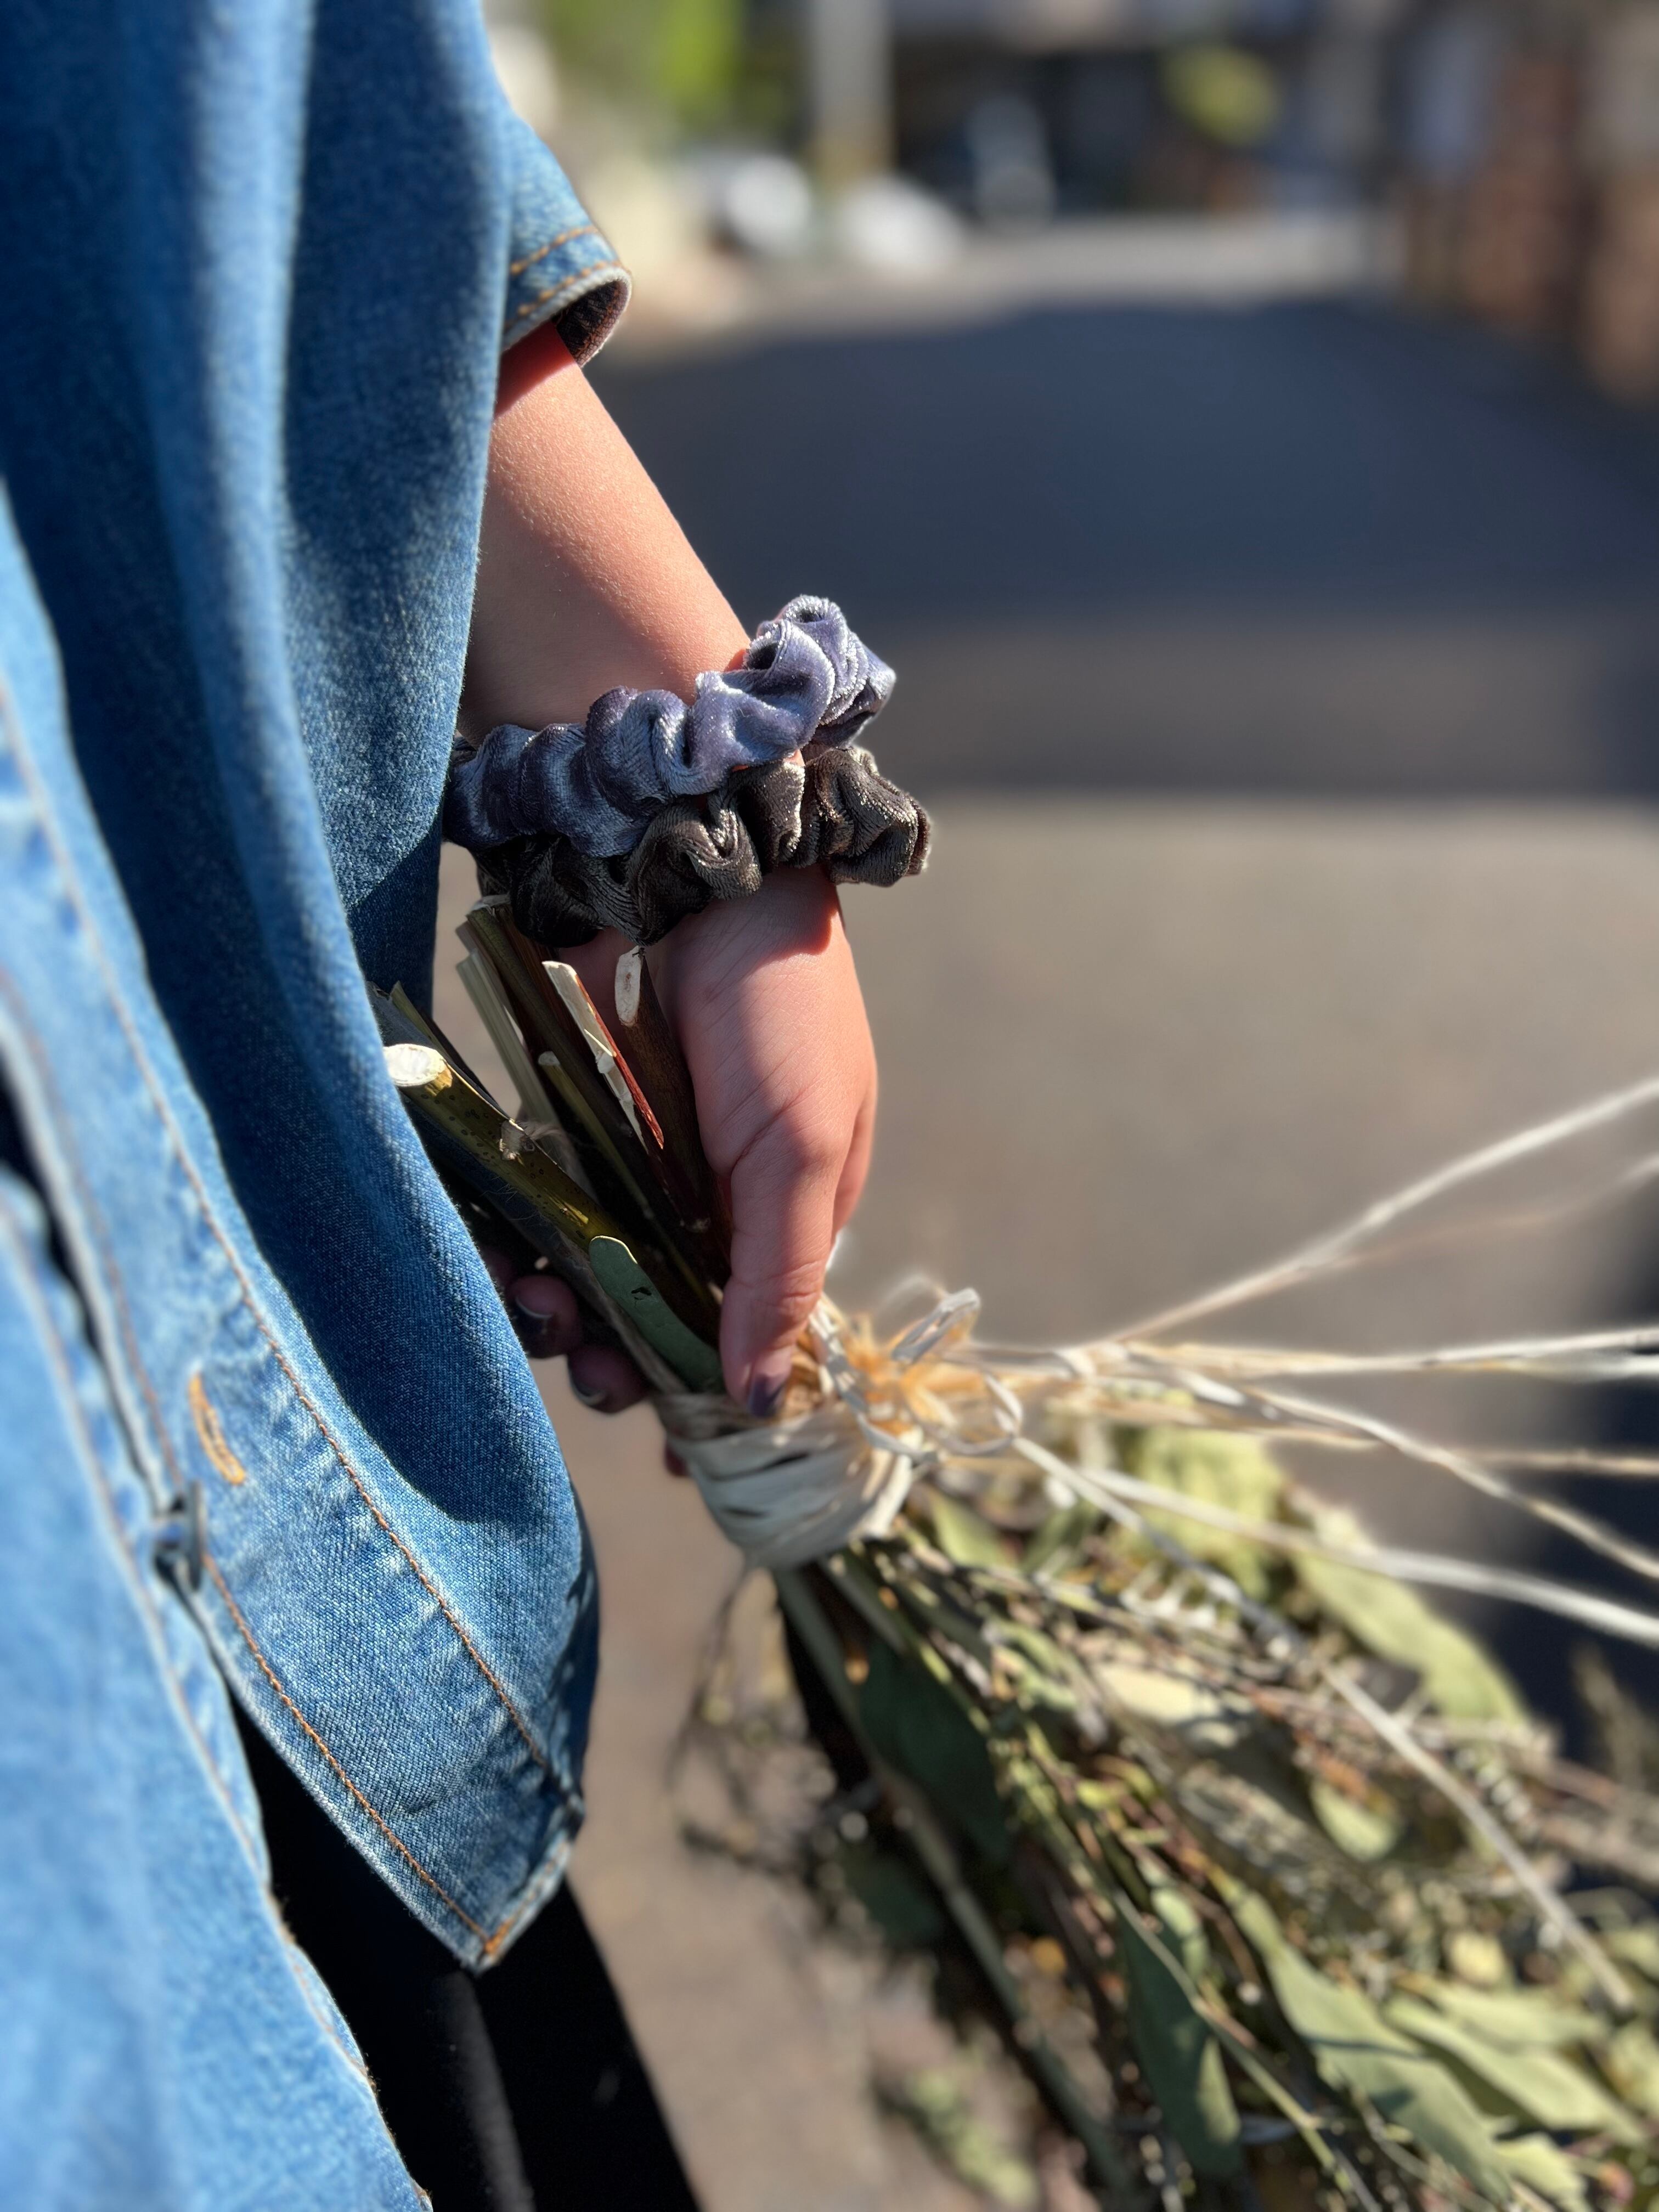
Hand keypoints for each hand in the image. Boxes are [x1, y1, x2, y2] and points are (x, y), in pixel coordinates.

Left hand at [488, 867, 875, 1417]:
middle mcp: (709, 1200)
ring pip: (586, 1269)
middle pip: (656, 1313)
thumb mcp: (797, 1148)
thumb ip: (776, 1275)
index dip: (710, 1395)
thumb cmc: (777, 1010)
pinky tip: (495, 1250)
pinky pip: (535, 1205)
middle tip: (589, 1364)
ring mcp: (635, 1163)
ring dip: (559, 1304)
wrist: (697, 870)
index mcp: (788, 1213)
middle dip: (621, 1353)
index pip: (751, 1333)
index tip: (669, 1449)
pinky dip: (514, 1238)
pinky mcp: (568, 1123)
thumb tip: (760, 1402)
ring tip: (532, 1300)